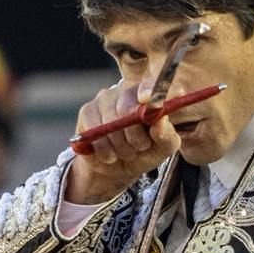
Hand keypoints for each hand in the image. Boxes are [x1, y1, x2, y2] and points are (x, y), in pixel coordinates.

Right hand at [66, 82, 180, 203]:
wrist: (117, 168)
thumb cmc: (144, 152)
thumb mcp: (162, 148)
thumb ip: (166, 135)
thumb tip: (161, 120)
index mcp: (149, 95)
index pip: (149, 85)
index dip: (148, 90)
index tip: (146, 100)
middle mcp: (126, 90)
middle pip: (127, 108)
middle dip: (135, 136)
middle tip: (140, 147)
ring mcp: (105, 98)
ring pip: (111, 123)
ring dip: (121, 147)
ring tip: (126, 153)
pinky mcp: (87, 111)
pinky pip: (95, 131)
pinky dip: (105, 149)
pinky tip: (110, 154)